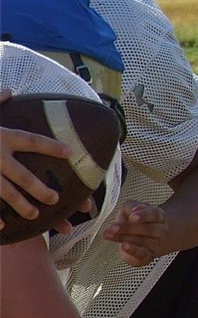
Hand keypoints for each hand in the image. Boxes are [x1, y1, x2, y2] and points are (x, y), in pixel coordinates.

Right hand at [0, 90, 73, 221]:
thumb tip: (10, 91)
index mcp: (0, 136)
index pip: (32, 140)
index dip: (51, 146)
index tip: (70, 152)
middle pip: (23, 175)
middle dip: (40, 188)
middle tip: (55, 199)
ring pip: (5, 193)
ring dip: (21, 205)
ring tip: (35, 215)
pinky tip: (2, 226)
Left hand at [104, 202, 168, 265]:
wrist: (154, 237)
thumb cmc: (140, 221)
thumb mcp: (133, 208)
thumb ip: (131, 207)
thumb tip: (134, 211)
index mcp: (158, 216)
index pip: (154, 214)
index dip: (144, 215)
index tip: (133, 216)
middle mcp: (161, 231)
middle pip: (148, 229)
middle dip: (129, 229)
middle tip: (112, 228)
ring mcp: (156, 245)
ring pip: (143, 243)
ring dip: (126, 239)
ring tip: (111, 236)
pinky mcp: (148, 257)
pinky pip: (142, 257)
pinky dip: (132, 253)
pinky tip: (123, 248)